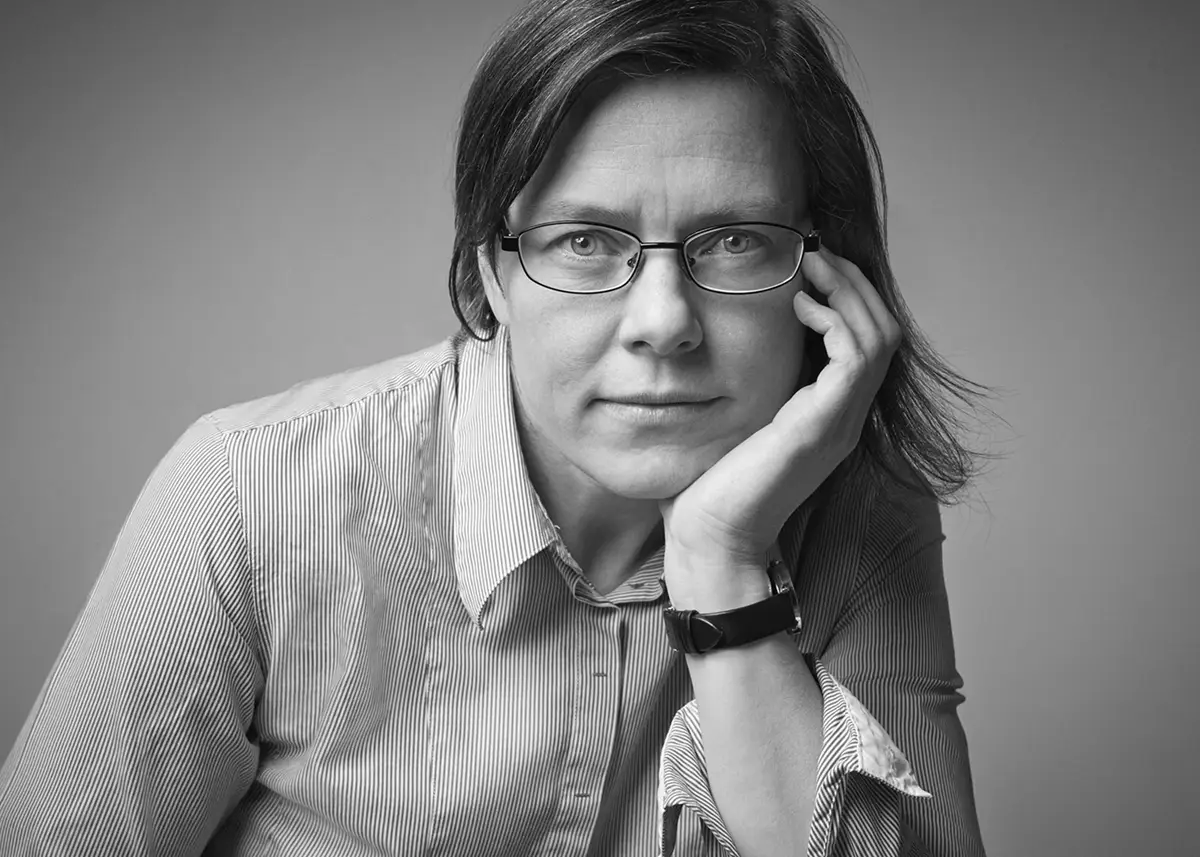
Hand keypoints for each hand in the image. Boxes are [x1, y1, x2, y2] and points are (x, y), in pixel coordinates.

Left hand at [660, 246, 902, 584]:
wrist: (710, 537)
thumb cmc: (709, 484)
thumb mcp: (734, 417)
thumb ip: (748, 381)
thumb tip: (726, 337)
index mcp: (828, 415)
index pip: (866, 343)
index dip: (848, 298)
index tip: (810, 267)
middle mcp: (844, 418)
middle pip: (884, 332)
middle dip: (854, 285)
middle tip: (817, 254)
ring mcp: (840, 423)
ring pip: (879, 337)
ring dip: (849, 292)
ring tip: (812, 266)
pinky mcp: (825, 426)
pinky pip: (856, 355)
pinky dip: (834, 320)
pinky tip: (799, 306)